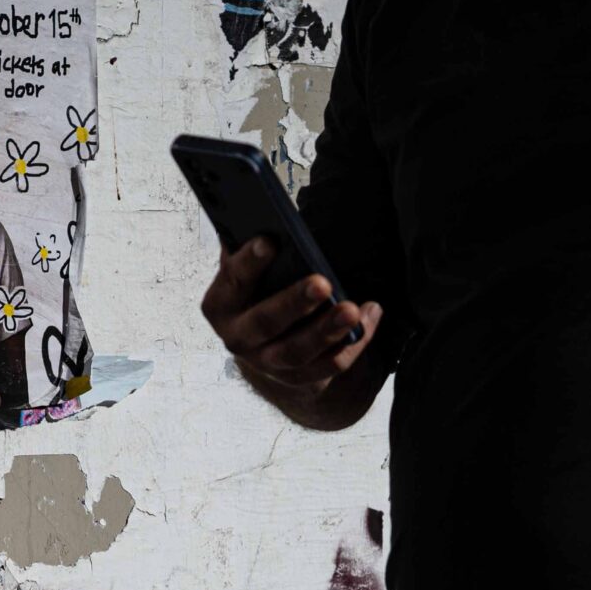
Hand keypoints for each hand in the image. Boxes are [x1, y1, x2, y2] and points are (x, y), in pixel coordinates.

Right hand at [200, 236, 379, 404]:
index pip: (232, 282)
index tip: (269, 240)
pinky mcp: (300, 379)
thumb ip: (247, 246)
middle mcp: (239, 339)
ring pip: (298, 351)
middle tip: (322, 283)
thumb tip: (260, 210)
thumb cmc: (258, 294)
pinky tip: (369, 316)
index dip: (249, 263)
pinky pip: (329, 365)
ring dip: (327, 330)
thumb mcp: (247, 271)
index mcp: (221, 305)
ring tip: (352, 309)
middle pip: (266, 322)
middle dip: (294, 303)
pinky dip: (352, 344)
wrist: (266, 349)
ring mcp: (269, 364)